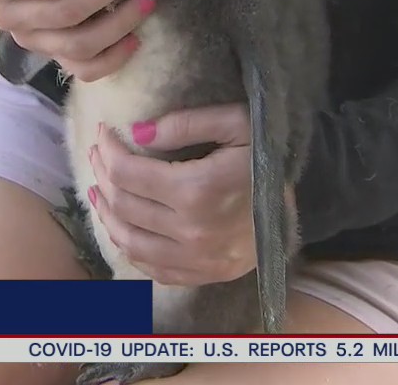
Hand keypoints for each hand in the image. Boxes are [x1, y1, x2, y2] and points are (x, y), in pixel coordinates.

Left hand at [87, 103, 290, 285]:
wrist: (298, 207)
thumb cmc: (265, 160)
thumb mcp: (237, 125)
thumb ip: (187, 123)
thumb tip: (138, 132)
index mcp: (198, 190)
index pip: (129, 172)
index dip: (109, 150)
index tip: (104, 134)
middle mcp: (191, 230)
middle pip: (124, 203)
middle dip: (104, 174)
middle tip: (99, 155)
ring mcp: (195, 259)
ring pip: (128, 239)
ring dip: (106, 213)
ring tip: (99, 189)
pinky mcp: (201, 275)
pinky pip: (149, 266)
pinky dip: (127, 245)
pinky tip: (120, 224)